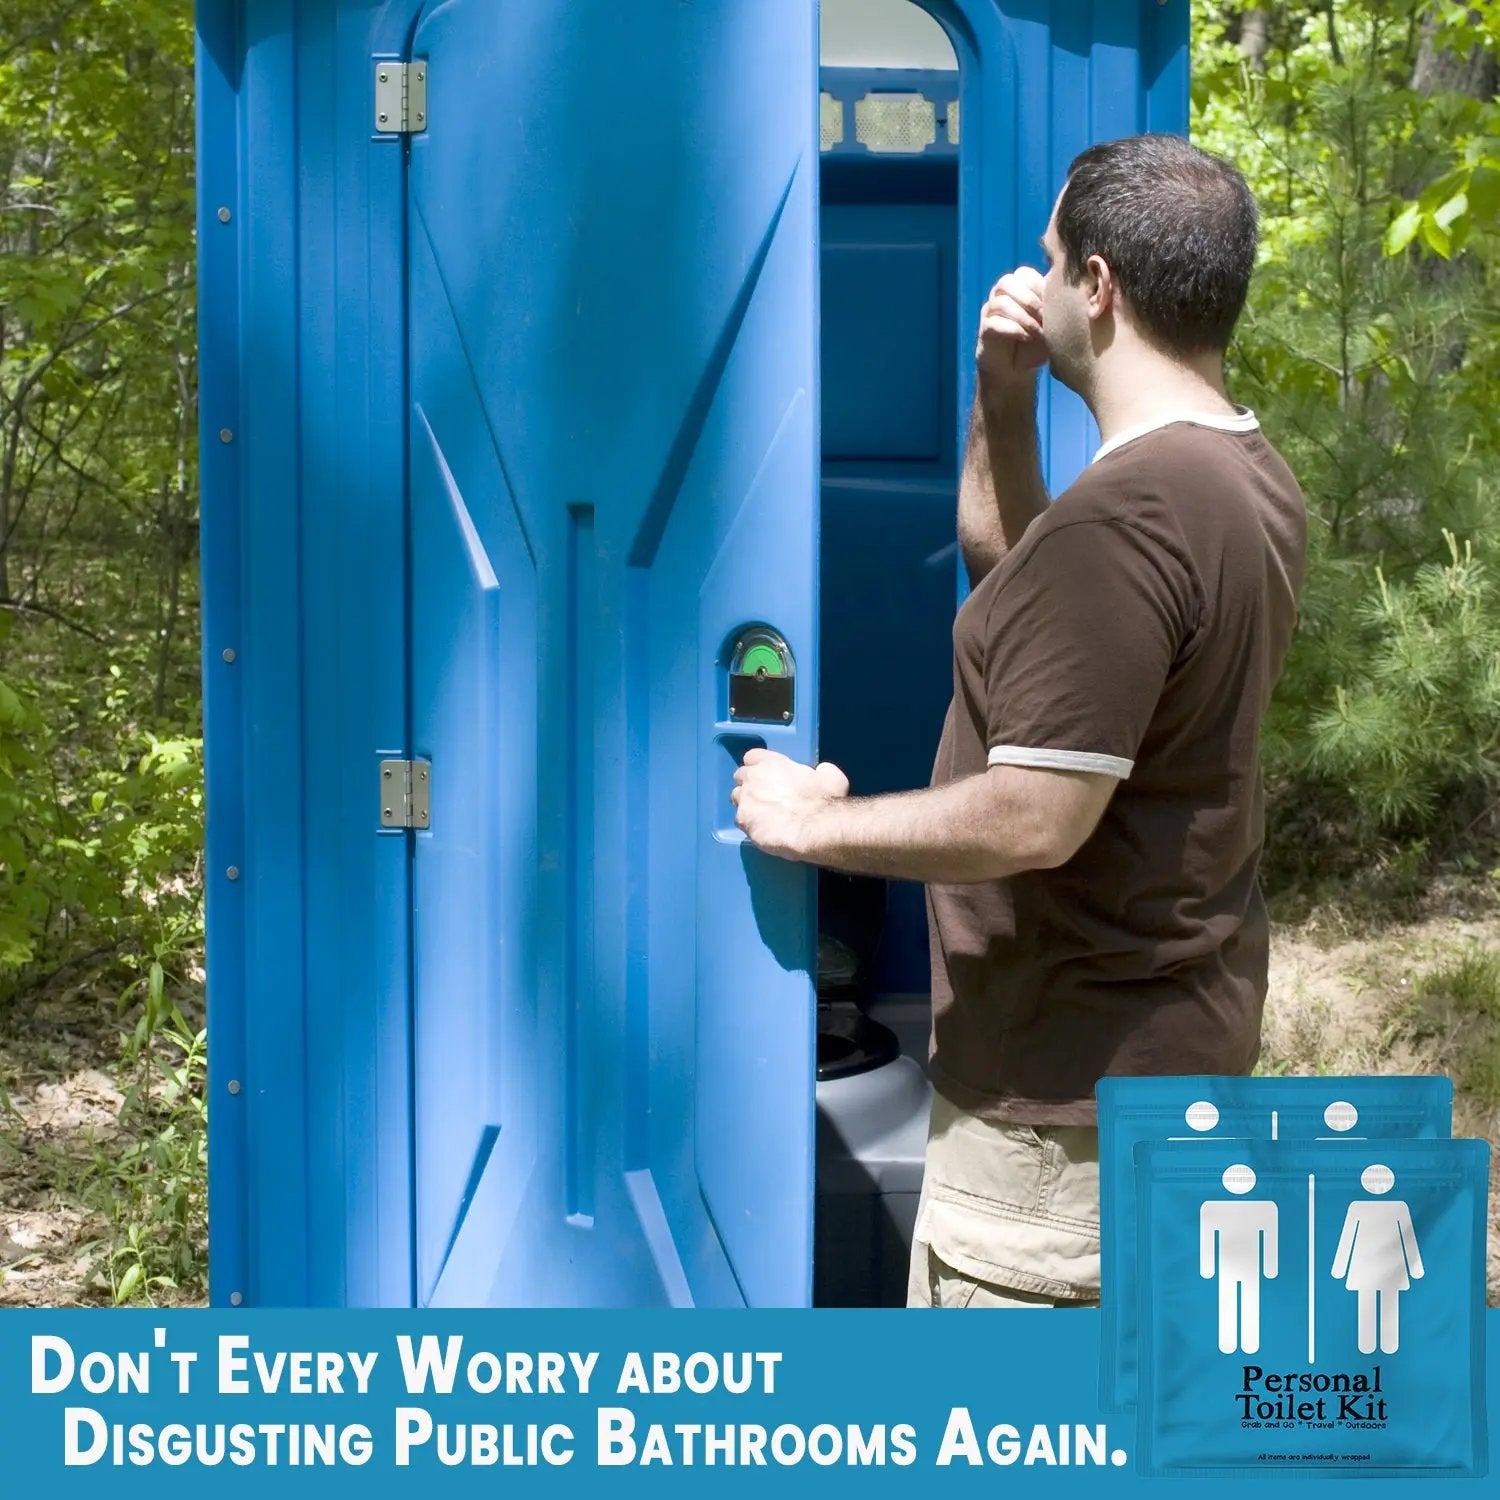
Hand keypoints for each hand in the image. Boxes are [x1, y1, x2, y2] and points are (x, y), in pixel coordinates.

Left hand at [731, 749, 848, 860]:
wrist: (815, 826)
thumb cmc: (824, 800)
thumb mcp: (830, 776)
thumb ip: (819, 771)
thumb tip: (821, 772)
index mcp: (772, 762)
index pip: (752, 757)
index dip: (758, 766)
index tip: (766, 775)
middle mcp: (753, 777)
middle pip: (740, 776)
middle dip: (749, 785)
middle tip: (764, 796)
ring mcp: (745, 799)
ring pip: (737, 798)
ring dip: (747, 804)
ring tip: (762, 815)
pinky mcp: (742, 821)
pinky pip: (740, 821)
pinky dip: (749, 825)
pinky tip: (762, 830)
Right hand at [975, 266, 1048, 385]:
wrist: (1015, 370)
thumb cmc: (1036, 344)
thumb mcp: (1051, 325)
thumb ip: (1057, 307)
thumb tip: (1072, 293)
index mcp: (1017, 289)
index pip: (1023, 273)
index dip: (1038, 285)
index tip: (1052, 303)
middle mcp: (1000, 296)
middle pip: (1007, 282)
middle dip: (1030, 299)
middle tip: (1045, 318)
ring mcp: (990, 313)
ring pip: (1001, 302)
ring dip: (1023, 317)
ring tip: (1037, 332)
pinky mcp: (984, 330)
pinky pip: (993, 323)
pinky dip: (1013, 329)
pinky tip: (1026, 337)